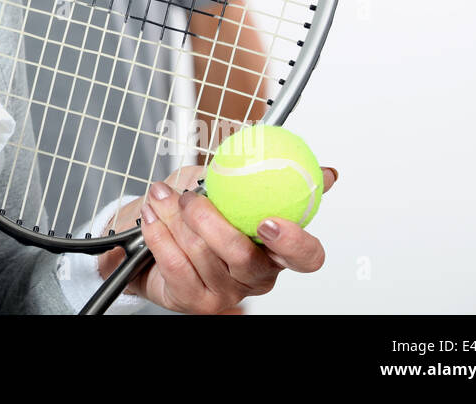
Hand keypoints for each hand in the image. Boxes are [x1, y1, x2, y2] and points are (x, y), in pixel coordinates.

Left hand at [96, 164, 338, 314]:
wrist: (148, 240)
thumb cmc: (194, 213)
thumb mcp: (229, 184)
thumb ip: (267, 175)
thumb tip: (327, 173)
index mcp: (275, 251)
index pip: (305, 257)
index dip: (293, 242)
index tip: (269, 220)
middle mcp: (255, 277)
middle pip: (242, 255)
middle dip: (209, 220)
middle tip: (188, 197)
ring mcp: (226, 293)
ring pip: (200, 252)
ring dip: (173, 217)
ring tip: (160, 196)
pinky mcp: (195, 302)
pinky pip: (175, 263)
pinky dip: (158, 233)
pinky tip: (151, 216)